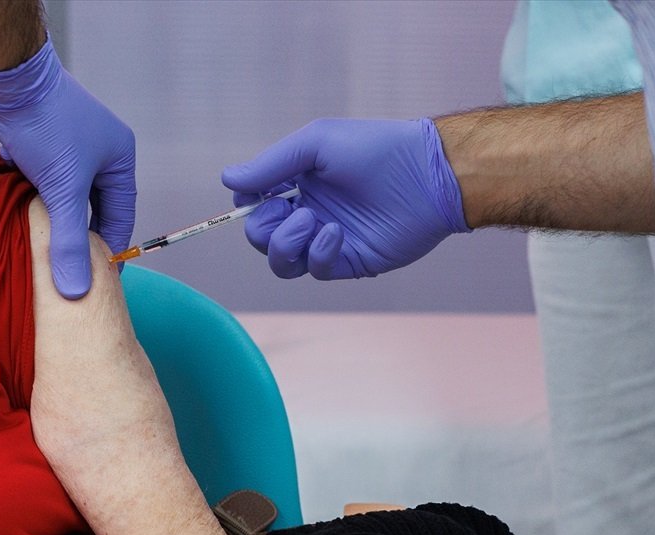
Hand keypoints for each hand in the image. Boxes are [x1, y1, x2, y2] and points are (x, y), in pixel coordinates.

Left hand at [0, 39, 135, 299]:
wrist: (7, 77)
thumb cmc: (45, 126)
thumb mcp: (63, 190)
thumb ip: (70, 242)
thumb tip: (76, 291)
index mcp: (118, 158)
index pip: (120, 216)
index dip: (109, 250)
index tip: (95, 281)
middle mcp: (99, 151)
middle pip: (92, 207)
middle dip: (78, 237)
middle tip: (67, 272)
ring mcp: (70, 145)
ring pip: (65, 196)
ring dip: (53, 220)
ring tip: (43, 252)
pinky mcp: (42, 141)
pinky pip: (44, 183)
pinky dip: (35, 201)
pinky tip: (22, 220)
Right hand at [221, 117, 468, 280]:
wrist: (427, 176)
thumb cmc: (375, 150)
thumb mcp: (316, 144)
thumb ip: (270, 165)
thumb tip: (227, 179)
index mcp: (298, 182)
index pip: (253, 203)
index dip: (247, 204)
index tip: (256, 194)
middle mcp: (308, 211)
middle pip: (260, 237)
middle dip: (263, 228)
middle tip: (291, 210)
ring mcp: (326, 239)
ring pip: (281, 262)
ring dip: (285, 244)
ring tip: (311, 221)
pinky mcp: (347, 261)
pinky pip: (315, 269)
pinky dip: (318, 253)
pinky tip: (336, 233)